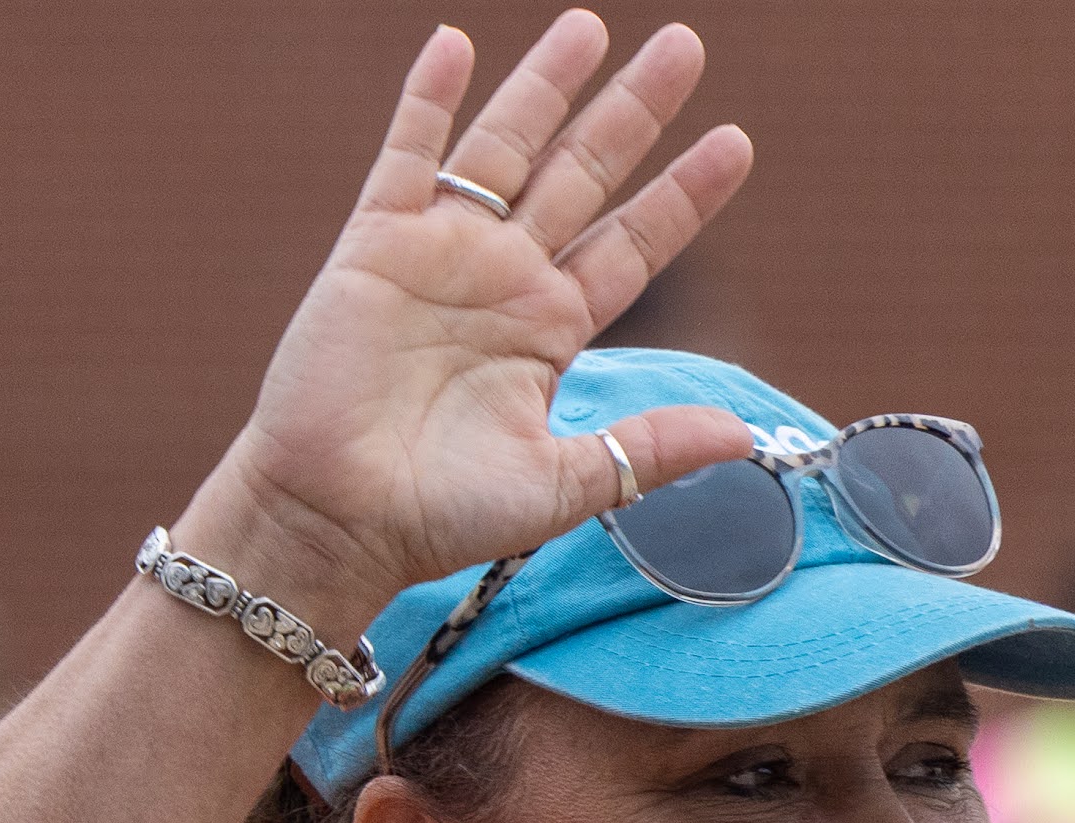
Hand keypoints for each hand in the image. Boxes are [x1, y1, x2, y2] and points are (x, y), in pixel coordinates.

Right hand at [198, 17, 756, 628]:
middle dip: (633, 111)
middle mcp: (503, 282)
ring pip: (505, 148)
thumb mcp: (557, 486)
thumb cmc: (436, 519)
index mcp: (549, 332)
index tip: (736, 142)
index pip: (633, 244)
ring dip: (545, 86)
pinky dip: (427, 101)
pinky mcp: (375, 248)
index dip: (683, 194)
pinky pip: (407, 157)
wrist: (331, 521)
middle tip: (685, 45)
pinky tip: (454, 45)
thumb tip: (742, 436)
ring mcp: (440, 256)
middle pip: (582, 174)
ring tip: (589, 26)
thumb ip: (645, 449)